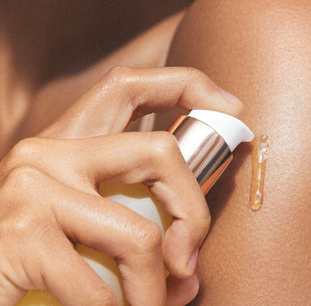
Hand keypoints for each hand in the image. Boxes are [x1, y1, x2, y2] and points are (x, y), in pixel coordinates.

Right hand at [0, 66, 242, 305]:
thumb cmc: (35, 258)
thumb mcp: (82, 218)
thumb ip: (131, 217)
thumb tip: (188, 265)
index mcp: (70, 139)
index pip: (130, 86)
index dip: (188, 85)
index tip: (231, 108)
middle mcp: (49, 150)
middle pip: (159, 151)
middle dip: (193, 211)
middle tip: (190, 261)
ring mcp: (33, 187)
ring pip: (141, 234)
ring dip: (155, 289)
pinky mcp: (21, 234)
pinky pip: (102, 290)